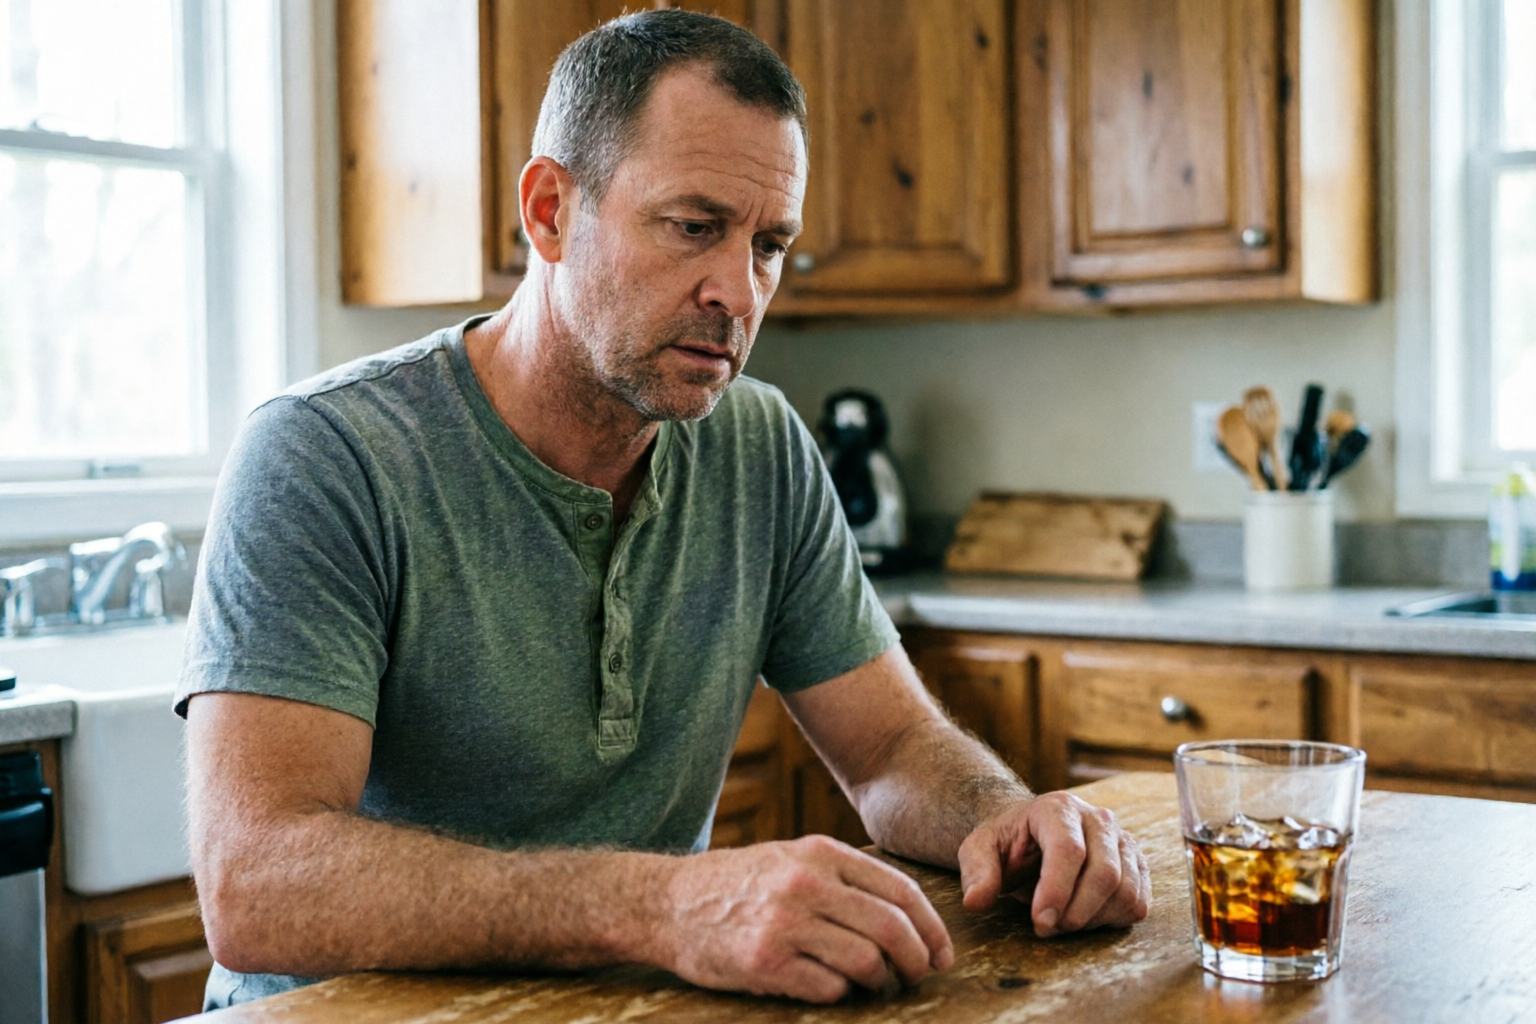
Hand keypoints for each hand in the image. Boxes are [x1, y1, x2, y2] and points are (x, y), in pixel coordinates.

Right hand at [659, 834, 954, 1003]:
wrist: (667, 902)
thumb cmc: (737, 884)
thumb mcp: (791, 858)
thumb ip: (842, 877)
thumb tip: (907, 917)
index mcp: (820, 854)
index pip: (901, 891)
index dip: (932, 928)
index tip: (942, 953)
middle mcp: (807, 885)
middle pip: (892, 930)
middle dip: (916, 962)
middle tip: (917, 977)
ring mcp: (786, 924)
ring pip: (866, 963)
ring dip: (881, 983)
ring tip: (876, 987)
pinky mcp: (766, 962)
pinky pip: (829, 989)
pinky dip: (840, 994)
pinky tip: (830, 988)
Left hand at [956, 792, 1149, 937]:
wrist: (1030, 835)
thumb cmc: (1007, 843)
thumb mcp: (978, 850)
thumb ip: (977, 872)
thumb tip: (975, 901)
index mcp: (1058, 808)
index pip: (1069, 850)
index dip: (1057, 891)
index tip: (1039, 922)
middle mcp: (1098, 819)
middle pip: (1104, 873)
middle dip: (1075, 912)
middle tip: (1046, 928)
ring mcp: (1123, 841)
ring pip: (1125, 891)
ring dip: (1093, 919)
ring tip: (1062, 921)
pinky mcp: (1137, 865)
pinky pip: (1138, 903)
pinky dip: (1112, 920)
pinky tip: (1084, 916)